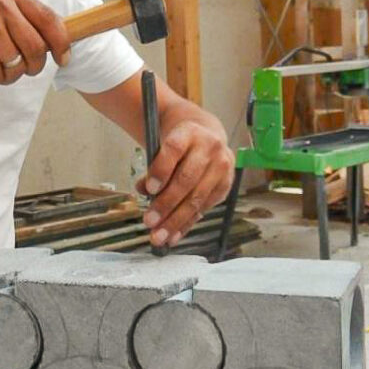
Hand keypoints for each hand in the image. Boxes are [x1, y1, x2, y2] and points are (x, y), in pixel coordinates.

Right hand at [0, 0, 69, 89]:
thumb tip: (54, 42)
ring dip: (1, 76)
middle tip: (9, 70)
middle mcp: (0, 4)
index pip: (50, 19)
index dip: (62, 42)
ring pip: (17, 67)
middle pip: (38, 49)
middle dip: (29, 68)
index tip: (64, 58)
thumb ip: (18, 22)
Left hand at [136, 121, 234, 246]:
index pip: (174, 149)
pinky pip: (204, 207)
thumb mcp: (163, 145)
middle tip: (149, 221)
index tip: (148, 189)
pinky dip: (187, 223)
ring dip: (176, 220)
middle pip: (186, 179)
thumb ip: (152, 165)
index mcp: (189, 132)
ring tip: (159, 236)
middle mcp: (209, 147)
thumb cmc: (179, 144)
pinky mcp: (226, 184)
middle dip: (166, 204)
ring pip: (197, 197)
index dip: (161, 170)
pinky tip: (174, 234)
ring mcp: (221, 166)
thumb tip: (143, 190)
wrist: (206, 135)